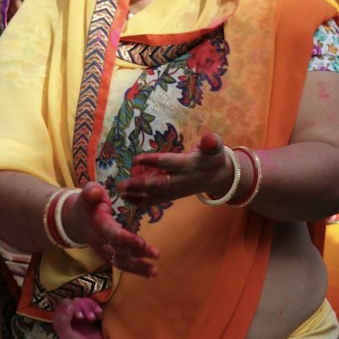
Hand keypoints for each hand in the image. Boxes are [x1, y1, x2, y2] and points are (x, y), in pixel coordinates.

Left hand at [53, 297, 104, 338]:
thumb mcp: (66, 336)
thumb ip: (63, 321)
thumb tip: (69, 304)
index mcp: (61, 317)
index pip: (66, 302)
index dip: (74, 306)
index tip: (80, 317)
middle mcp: (70, 313)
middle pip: (77, 300)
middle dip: (84, 307)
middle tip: (90, 319)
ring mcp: (82, 314)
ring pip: (86, 301)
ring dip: (92, 306)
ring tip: (95, 317)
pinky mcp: (92, 316)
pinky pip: (94, 306)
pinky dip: (98, 308)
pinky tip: (100, 316)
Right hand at [65, 181, 158, 277]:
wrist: (75, 219)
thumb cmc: (87, 203)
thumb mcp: (87, 192)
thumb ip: (92, 191)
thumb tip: (96, 192)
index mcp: (97, 223)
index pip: (111, 233)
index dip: (126, 239)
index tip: (142, 242)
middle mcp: (100, 240)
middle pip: (119, 250)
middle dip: (137, 253)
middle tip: (156, 254)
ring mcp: (103, 250)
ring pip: (120, 261)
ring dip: (138, 267)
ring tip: (154, 271)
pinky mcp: (108, 255)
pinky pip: (121, 264)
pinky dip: (135, 270)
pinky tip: (149, 273)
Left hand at [118, 131, 234, 206]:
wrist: (218, 178)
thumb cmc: (212, 158)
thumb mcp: (215, 148)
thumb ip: (211, 143)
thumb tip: (210, 137)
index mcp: (188, 166)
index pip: (168, 163)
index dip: (153, 161)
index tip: (136, 159)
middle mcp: (180, 181)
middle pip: (158, 184)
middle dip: (139, 185)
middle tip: (121, 184)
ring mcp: (174, 191)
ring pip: (154, 195)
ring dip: (136, 195)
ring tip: (119, 191)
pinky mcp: (170, 196)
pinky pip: (154, 201)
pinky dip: (140, 201)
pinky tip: (125, 198)